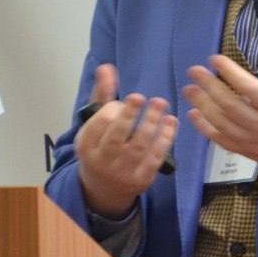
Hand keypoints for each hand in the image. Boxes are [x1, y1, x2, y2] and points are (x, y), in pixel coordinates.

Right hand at [75, 64, 177, 216]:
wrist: (105, 190)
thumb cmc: (100, 149)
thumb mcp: (95, 125)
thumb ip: (102, 96)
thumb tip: (106, 67)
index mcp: (86, 145)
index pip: (101, 123)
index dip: (115, 109)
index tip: (126, 102)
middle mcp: (102, 160)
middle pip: (117, 136)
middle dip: (130, 114)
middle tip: (142, 97)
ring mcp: (122, 172)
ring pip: (138, 146)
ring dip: (152, 123)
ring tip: (161, 104)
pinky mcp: (141, 180)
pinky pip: (155, 157)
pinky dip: (165, 139)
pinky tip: (171, 122)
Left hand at [183, 24, 257, 180]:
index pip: (247, 87)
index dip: (229, 72)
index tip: (214, 58)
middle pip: (228, 104)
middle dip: (208, 86)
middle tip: (193, 71)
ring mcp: (253, 141)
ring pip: (221, 123)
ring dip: (203, 105)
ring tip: (189, 89)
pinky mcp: (249, 152)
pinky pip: (222, 141)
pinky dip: (205, 128)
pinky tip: (195, 114)